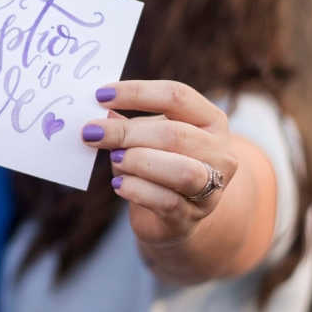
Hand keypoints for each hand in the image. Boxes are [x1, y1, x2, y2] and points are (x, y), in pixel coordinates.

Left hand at [82, 80, 237, 245]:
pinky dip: (137, 190)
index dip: (137, 93)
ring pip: (180, 170)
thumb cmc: (157, 165)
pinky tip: (118, 185)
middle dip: (127, 132)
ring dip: (138, 161)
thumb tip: (102, 114)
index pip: (177, 96)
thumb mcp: (146, 138)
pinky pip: (166, 201)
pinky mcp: (191, 218)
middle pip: (174, 134)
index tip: (101, 95)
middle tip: (92, 132)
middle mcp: (220, 152)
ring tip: (114, 158)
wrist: (173, 215)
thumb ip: (128, 125)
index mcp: (210, 120)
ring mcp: (211, 188)